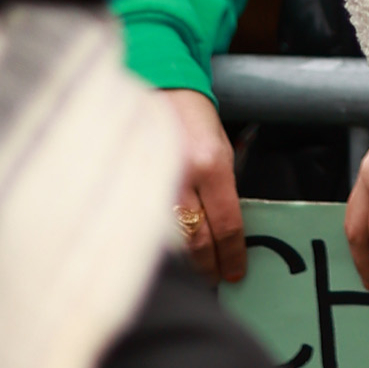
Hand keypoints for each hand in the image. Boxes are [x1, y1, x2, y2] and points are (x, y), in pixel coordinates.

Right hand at [162, 87, 248, 283]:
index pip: (226, 224)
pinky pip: (148, 225)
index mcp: (210, 165)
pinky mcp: (133, 184)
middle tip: (215, 281)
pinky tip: (165, 258)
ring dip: (185, 264)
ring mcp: (154, 182)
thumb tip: (226, 232)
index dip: (231, 255)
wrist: (158, 86)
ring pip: (171, 239)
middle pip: (197, 239)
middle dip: (208, 266)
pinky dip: (159, 246)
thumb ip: (223, 188)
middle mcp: (182, 176)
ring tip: (194, 276)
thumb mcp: (221, 149)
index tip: (235, 273)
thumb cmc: (195, 117)